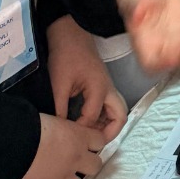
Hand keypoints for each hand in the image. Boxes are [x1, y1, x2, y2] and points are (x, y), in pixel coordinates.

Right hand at [12, 113, 102, 178]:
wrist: (14, 143)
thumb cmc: (33, 125)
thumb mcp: (55, 121)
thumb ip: (64, 131)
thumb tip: (60, 135)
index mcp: (79, 138)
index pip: (100, 141)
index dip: (92, 144)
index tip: (85, 145)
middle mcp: (75, 160)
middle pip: (95, 167)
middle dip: (86, 166)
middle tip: (74, 164)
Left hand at [46, 15, 126, 139]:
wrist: (70, 35)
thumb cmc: (66, 56)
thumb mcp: (59, 83)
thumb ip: (60, 108)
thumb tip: (59, 129)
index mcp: (99, 88)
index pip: (92, 118)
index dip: (79, 130)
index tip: (65, 136)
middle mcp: (108, 89)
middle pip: (120, 116)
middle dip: (109, 133)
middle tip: (91, 143)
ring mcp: (107, 87)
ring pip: (116, 112)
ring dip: (106, 126)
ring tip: (87, 135)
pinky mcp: (102, 86)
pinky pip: (108, 107)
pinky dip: (102, 118)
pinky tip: (86, 123)